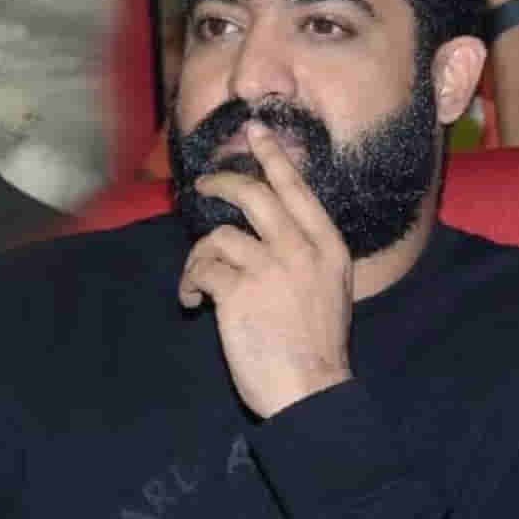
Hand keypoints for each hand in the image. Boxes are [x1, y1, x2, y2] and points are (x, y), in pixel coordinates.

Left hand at [178, 122, 353, 418]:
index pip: (297, 189)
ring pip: (218, 236)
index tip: (256, 129)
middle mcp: (301, 250)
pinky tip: (195, 304)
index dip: (274, 156)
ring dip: (200, 258)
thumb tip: (263, 230)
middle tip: (204, 183)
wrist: (310, 390)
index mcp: (328, 248)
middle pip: (254, 195)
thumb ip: (304, 254)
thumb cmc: (315, 344)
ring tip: (200, 285)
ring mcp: (270, 268)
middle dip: (223, 182)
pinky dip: (190, 284)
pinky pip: (201, 269)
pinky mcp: (238, 291)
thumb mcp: (328, 288)